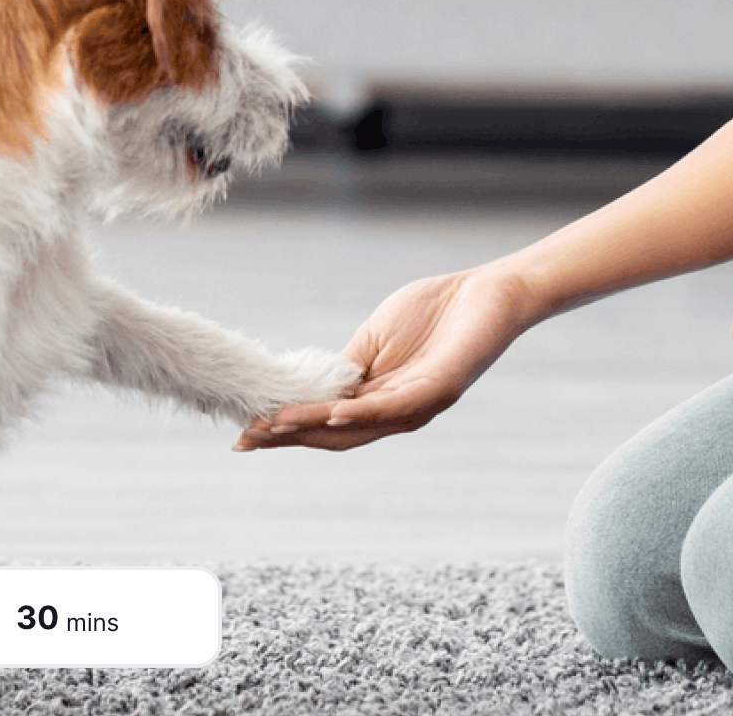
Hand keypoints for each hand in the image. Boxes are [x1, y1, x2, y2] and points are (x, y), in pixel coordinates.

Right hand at [232, 265, 538, 450]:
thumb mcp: (375, 339)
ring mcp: (418, 403)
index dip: (285, 429)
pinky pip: (392, 406)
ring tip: (274, 426)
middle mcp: (398, 412)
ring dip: (312, 427)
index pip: (325, 423)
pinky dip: (358, 413)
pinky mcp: (439, 388)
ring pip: (356, 426)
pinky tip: (330, 414)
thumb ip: (346, 366)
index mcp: (380, 399)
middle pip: (334, 435)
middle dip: (288, 437)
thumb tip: (306, 387)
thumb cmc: (435, 311)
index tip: (245, 433)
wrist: (488, 293)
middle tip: (247, 439)